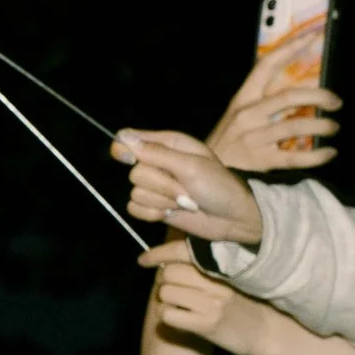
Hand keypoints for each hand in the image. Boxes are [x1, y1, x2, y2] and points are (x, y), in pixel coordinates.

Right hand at [111, 129, 261, 243]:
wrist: (232, 217)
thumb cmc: (219, 186)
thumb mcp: (191, 166)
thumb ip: (157, 153)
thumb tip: (123, 137)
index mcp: (168, 145)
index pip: (130, 139)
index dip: (124, 148)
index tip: (129, 159)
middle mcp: (157, 163)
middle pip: (134, 173)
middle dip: (161, 185)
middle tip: (186, 189)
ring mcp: (154, 186)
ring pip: (135, 193)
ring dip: (162, 201)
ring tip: (185, 201)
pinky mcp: (152, 206)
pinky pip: (135, 209)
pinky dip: (154, 214)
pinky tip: (172, 212)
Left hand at [143, 252, 287, 354]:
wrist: (270, 333)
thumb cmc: (247, 305)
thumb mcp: (231, 280)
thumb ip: (207, 269)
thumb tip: (169, 261)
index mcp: (222, 268)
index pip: (183, 253)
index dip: (159, 254)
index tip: (144, 259)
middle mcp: (216, 282)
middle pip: (168, 272)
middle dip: (165, 282)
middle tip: (174, 292)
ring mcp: (211, 303)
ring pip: (165, 292)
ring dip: (165, 301)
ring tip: (180, 306)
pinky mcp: (205, 324)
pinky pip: (168, 314)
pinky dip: (167, 317)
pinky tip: (180, 320)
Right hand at [206, 46, 341, 172]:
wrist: (202, 178)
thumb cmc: (225, 147)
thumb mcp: (237, 119)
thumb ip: (265, 103)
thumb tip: (304, 90)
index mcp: (241, 100)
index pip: (266, 65)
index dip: (291, 47)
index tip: (314, 35)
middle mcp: (246, 116)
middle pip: (289, 96)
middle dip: (320, 95)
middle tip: (336, 102)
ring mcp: (253, 139)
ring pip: (297, 126)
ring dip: (323, 125)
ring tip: (333, 127)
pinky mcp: (260, 162)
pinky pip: (295, 157)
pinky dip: (317, 155)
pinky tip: (329, 153)